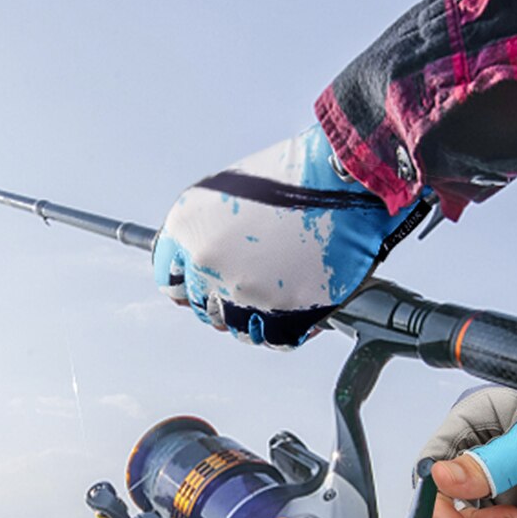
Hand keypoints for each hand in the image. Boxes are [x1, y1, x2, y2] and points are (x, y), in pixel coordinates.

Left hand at [153, 124, 427, 346]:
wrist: (348, 178)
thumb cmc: (298, 176)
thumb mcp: (232, 191)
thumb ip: (209, 231)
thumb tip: (209, 262)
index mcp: (187, 227)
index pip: (169, 280)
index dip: (190, 284)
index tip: (202, 288)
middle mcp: (207, 263)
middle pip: (202, 308)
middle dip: (226, 300)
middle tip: (254, 285)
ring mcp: (243, 292)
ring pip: (237, 328)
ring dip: (257, 316)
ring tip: (282, 291)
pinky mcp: (282, 315)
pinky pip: (275, 340)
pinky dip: (287, 329)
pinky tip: (300, 306)